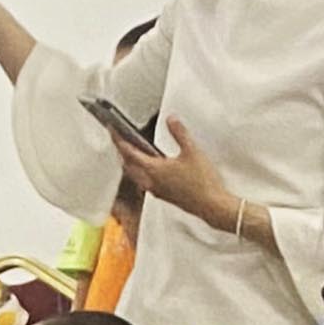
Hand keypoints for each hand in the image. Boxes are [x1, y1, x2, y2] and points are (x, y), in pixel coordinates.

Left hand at [129, 118, 248, 238]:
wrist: (211, 205)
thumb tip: (171, 119)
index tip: (112, 130)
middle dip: (121, 151)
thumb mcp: (192, 151)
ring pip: (135, 175)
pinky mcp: (162, 195)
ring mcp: (155, 190)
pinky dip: (140, 171)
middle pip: (128, 165)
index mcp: (153, 170)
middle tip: (119, 139)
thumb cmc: (202, 181)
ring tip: (131, 151)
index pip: (129, 152)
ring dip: (130, 162)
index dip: (119, 140)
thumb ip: (180, 133)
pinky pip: (144, 182)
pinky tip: (150, 168)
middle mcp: (150, 181)